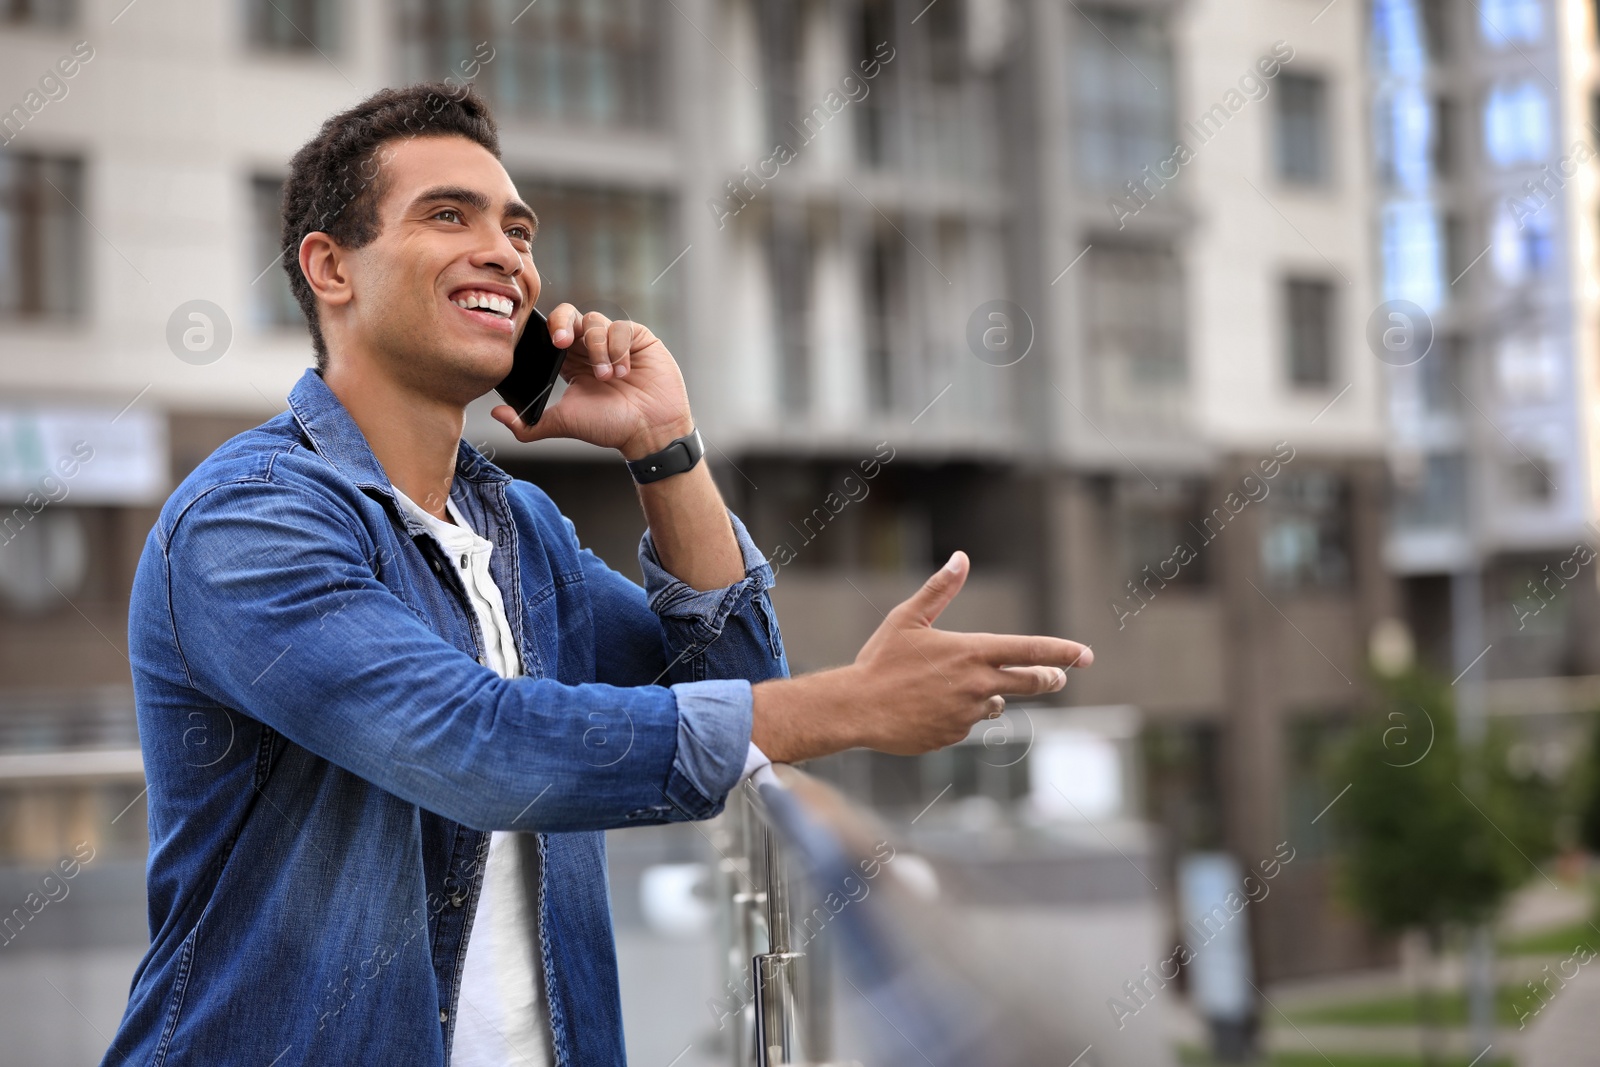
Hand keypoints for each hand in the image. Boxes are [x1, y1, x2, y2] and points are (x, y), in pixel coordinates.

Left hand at [490, 303, 693, 458]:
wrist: (650, 431)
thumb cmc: (610, 426)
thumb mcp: (564, 423)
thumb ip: (529, 423)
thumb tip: (498, 414)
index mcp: (570, 362)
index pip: (551, 333)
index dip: (546, 332)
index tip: (549, 346)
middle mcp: (591, 347)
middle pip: (568, 315)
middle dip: (563, 324)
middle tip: (563, 343)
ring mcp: (615, 341)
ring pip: (595, 321)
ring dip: (598, 348)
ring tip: (606, 377)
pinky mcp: (638, 338)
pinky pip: (621, 328)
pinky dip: (619, 348)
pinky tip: (624, 370)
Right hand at [750, 551, 1093, 761]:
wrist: (857, 708)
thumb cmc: (880, 660)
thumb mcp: (908, 618)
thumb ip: (940, 589)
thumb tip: (961, 558)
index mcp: (972, 652)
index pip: (1030, 650)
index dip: (1062, 652)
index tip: (1085, 655)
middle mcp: (979, 684)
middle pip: (1030, 682)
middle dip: (1047, 678)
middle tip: (1056, 677)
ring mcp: (969, 714)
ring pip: (995, 703)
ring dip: (989, 695)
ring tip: (952, 687)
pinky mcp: (955, 735)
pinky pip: (968, 722)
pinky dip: (959, 713)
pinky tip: (931, 706)